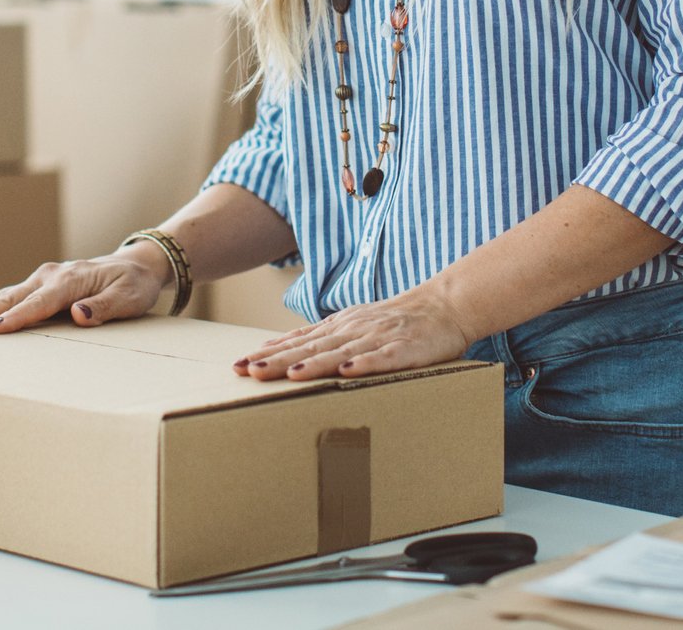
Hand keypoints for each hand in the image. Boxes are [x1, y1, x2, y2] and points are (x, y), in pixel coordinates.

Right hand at [0, 245, 170, 333]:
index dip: (17, 317)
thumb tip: (78, 314)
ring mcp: (44, 279)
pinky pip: (10, 295)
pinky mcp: (41, 285)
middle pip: (12, 297)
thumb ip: (105, 307)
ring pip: (5, 294)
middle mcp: (52, 276)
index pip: (40, 303)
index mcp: (72, 280)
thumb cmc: (134, 285)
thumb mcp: (130, 298)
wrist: (136, 266)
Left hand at [232, 283, 474, 380]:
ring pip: (340, 353)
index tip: (240, 365)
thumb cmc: (394, 321)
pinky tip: (346, 372)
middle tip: (249, 371)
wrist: (441, 306)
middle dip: (278, 361)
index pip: (297, 342)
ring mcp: (377, 339)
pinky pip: (381, 359)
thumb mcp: (353, 324)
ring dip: (313, 364)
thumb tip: (282, 347)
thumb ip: (321, 337)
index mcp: (339, 327)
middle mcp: (352, 331)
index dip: (269, 353)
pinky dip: (363, 365)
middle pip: (310, 348)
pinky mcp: (403, 350)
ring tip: (289, 375)